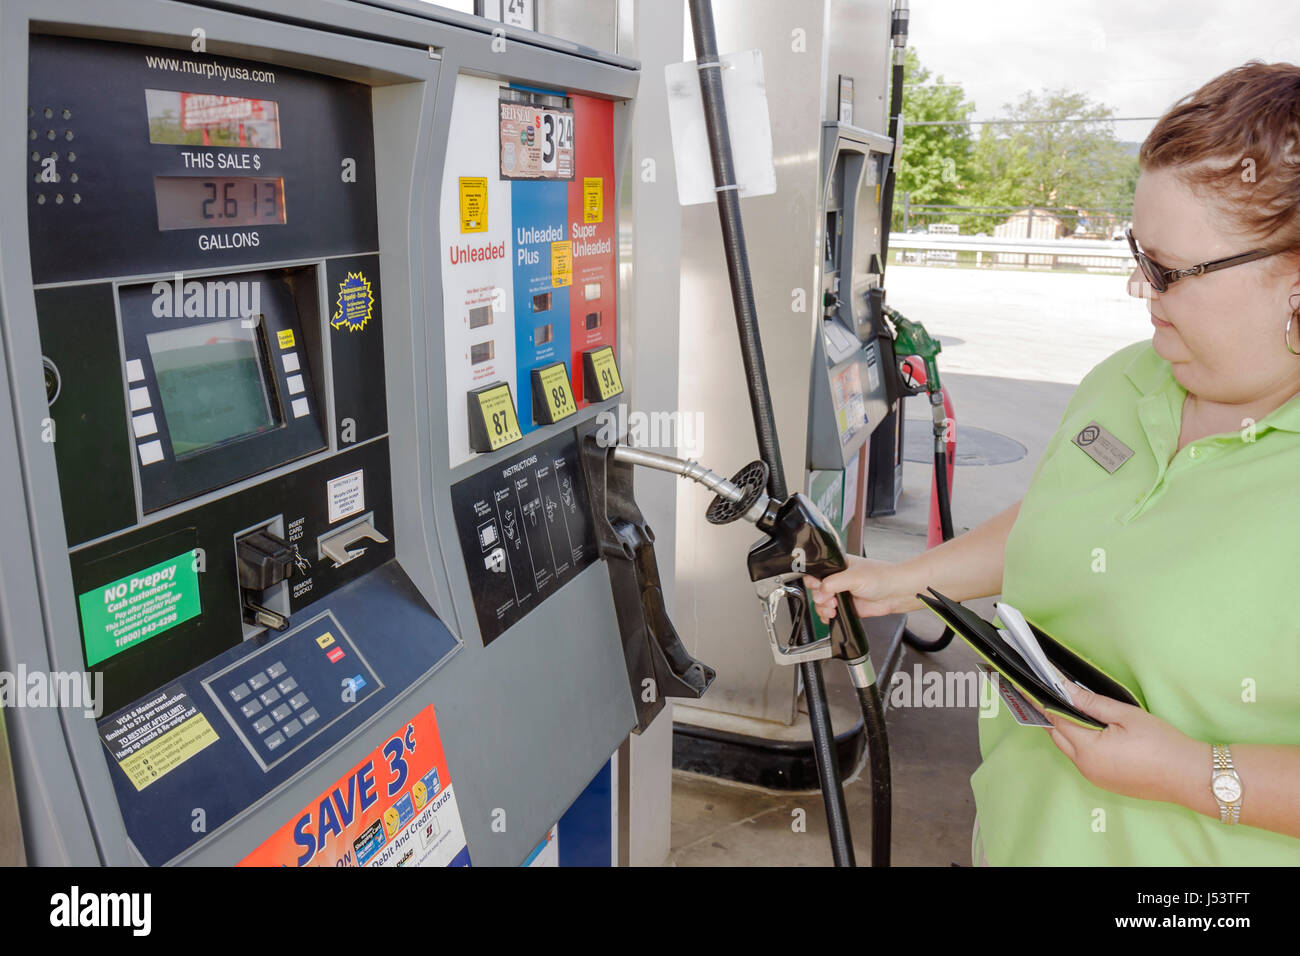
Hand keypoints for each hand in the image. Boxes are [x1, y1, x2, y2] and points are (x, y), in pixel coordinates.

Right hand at [802, 556, 901, 622]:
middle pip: (817, 590)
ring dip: (823, 608)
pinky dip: (827, 616)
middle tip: (830, 599)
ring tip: (833, 609)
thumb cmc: (882, 577)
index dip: (813, 582)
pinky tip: (831, 616)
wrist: (897, 592)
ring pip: (822, 603)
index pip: (816, 572)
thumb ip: (832, 584)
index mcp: (837, 565)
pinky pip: (831, 612)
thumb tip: (818, 594)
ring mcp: (842, 593)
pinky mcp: (847, 606)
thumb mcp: (853, 576)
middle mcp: (838, 579)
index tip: (818, 588)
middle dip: (820, 598)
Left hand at [1038, 684, 1205, 806]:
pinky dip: (1079, 744)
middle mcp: (1086, 767)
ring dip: (1065, 730)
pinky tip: (1087, 730)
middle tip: (1044, 694)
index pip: (1055, 720)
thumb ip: (1092, 703)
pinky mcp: (1106, 783)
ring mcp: (1095, 778)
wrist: (1190, 777)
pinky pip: (1083, 760)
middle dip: (1050, 716)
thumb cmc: (1162, 744)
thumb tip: (1065, 689)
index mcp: (1088, 750)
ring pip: (1069, 750)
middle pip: (1058, 736)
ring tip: (1064, 707)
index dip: (1042, 702)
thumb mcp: (1127, 716)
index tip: (1028, 688)